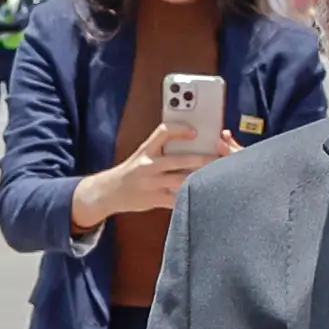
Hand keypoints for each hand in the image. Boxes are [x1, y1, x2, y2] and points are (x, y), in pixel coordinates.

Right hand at [70, 123, 212, 234]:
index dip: (179, 130)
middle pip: (179, 159)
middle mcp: (148, 165)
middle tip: (219, 158)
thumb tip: (190, 142)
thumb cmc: (131, 171)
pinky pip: (177, 198)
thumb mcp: (141, 155)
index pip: (162, 133)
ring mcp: (151, 183)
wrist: (109, 192)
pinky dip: (191, 196)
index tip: (195, 131)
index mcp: (145, 150)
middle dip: (202, 159)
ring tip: (217, 176)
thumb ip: (161, 150)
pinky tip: (203, 194)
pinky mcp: (154, 198)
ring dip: (201, 178)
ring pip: (181, 179)